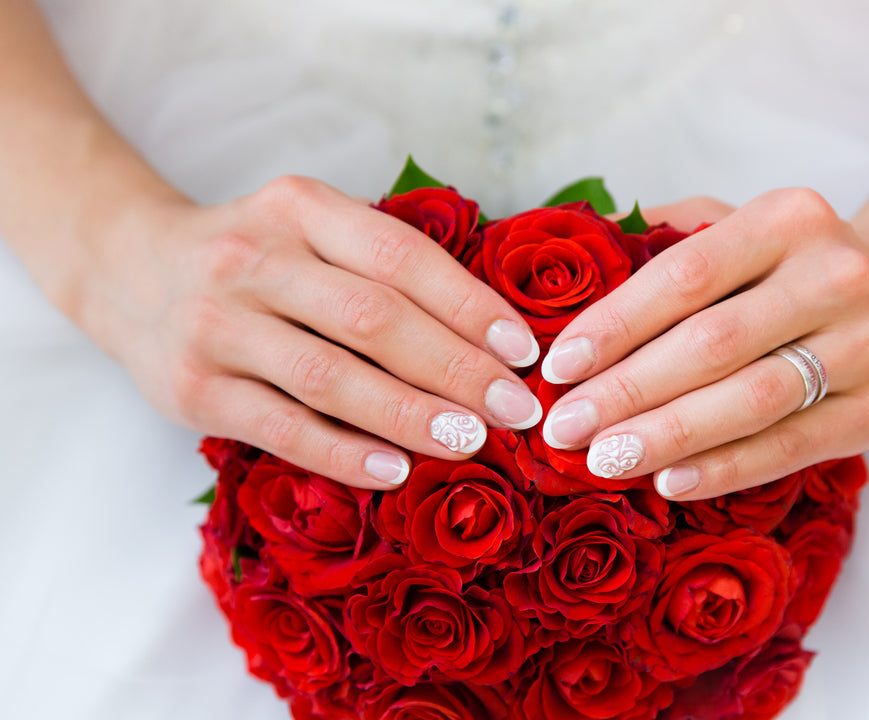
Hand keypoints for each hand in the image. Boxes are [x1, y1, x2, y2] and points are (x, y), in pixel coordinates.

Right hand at [81, 176, 541, 488]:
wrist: (129, 268)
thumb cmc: (256, 259)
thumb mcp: (310, 232)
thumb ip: (381, 268)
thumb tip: (490, 338)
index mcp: (299, 208)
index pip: (401, 256)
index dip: (470, 305)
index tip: (524, 351)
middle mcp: (254, 258)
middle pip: (373, 318)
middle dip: (457, 368)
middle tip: (515, 409)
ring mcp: (217, 324)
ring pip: (330, 376)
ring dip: (410, 414)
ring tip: (470, 441)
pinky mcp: (192, 387)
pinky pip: (282, 428)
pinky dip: (343, 453)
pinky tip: (395, 470)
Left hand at [539, 190, 868, 499]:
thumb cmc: (795, 263)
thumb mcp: (740, 225)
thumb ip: (664, 236)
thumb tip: (572, 267)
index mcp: (789, 219)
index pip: (685, 276)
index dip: (615, 325)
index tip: (558, 366)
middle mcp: (835, 276)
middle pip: (711, 344)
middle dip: (626, 390)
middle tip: (563, 428)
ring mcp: (865, 345)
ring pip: (750, 400)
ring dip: (668, 435)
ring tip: (603, 459)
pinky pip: (789, 446)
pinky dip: (725, 468)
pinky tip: (669, 481)